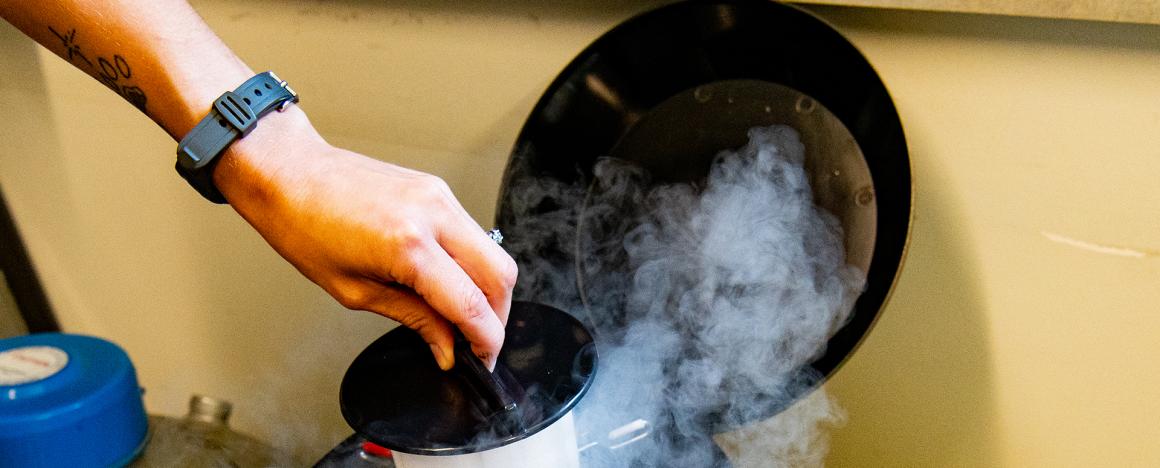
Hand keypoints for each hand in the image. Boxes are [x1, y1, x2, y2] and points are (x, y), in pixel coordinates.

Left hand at [213, 107, 516, 369]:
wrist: (289, 173)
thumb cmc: (304, 226)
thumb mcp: (355, 291)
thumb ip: (413, 318)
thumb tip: (446, 345)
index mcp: (409, 245)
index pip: (472, 303)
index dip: (485, 340)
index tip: (481, 360)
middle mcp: (433, 215)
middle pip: (501, 276)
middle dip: (497, 316)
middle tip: (478, 343)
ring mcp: (439, 197)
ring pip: (494, 253)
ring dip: (488, 290)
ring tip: (462, 315)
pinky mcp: (437, 189)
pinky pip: (473, 233)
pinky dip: (473, 264)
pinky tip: (450, 282)